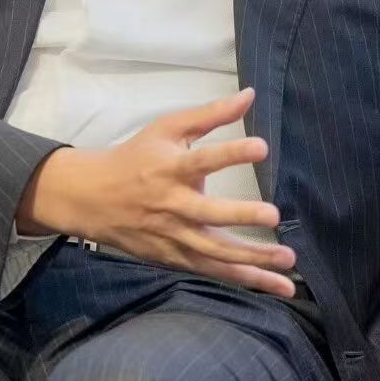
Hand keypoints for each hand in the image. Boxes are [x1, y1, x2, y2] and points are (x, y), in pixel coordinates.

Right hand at [16, 88, 298, 296]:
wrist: (92, 198)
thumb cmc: (137, 158)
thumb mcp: (168, 128)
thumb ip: (210, 115)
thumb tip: (250, 96)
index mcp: (170, 168)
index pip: (202, 159)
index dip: (231, 154)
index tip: (262, 147)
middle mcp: (173, 205)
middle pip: (208, 214)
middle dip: (240, 215)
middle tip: (273, 214)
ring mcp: (173, 236)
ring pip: (215, 252)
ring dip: (252, 259)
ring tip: (288, 260)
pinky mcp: (175, 258)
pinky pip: (212, 270)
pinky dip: (243, 278)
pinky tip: (274, 284)